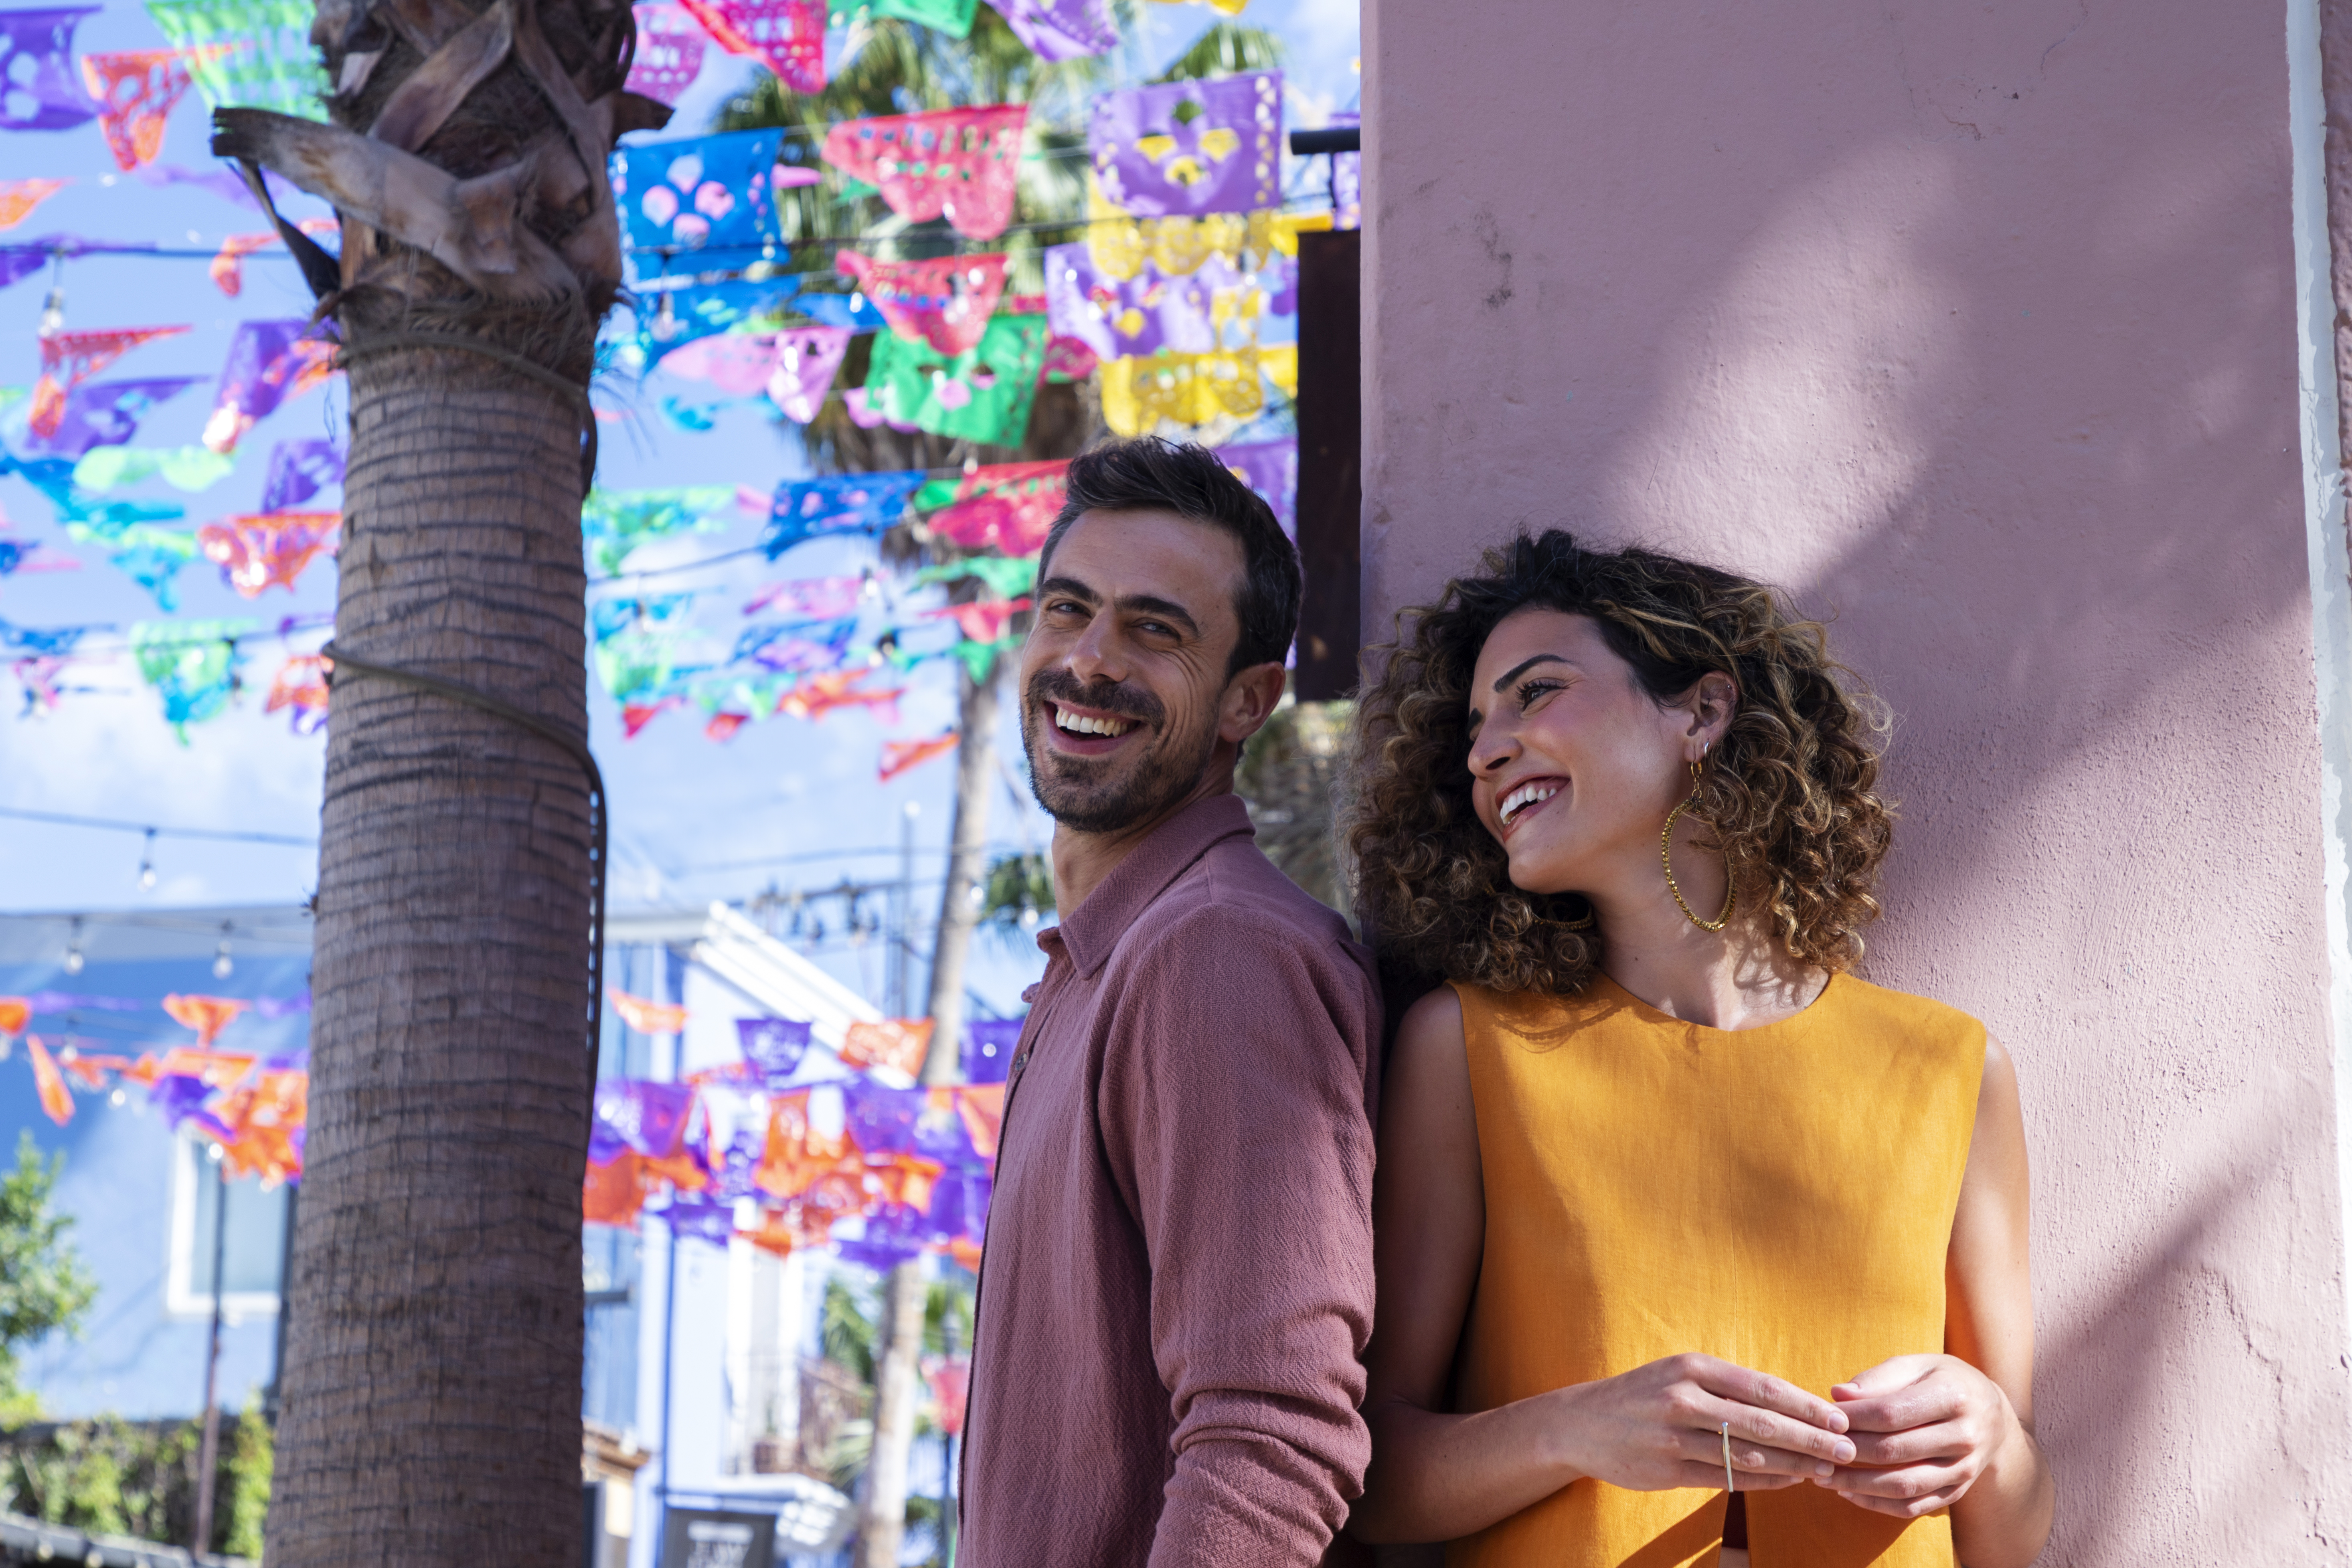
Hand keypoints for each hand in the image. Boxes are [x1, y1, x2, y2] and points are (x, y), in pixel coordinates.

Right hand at [1554, 1352, 1856, 1493]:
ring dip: (1794, 1465)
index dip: (1806, 1406)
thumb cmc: (1644, 1394)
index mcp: (1693, 1368)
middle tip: (1847, 1450)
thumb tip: (1791, 1405)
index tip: (1839, 1420)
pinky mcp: (1667, 1469)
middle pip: (1763, 1422)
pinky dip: (1764, 1482)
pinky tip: (1789, 1482)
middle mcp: (1684, 1398)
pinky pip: (1727, 1479)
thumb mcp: (1681, 1374)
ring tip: (1826, 1470)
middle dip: (1810, 1439)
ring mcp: (1674, 1436)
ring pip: (1748, 1455)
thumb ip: (1729, 1387)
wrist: (1581, 1423)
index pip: (1763, 1388)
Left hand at [1824, 1354, 2018, 1517]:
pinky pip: (1915, 1506)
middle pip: (1894, 1451)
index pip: (1891, 1413)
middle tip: (1815, 1450)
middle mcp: (1964, 1436)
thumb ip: (1878, 1378)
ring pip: (1904, 1485)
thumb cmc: (1943, 1381)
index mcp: (1952, 1397)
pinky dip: (1879, 1505)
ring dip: (1858, 1484)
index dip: (1852, 1418)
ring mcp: (1964, 1469)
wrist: (1992, 1413)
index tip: (1822, 1418)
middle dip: (1848, 1452)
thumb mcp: (1916, 1365)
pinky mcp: (1959, 1491)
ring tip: (1823, 1477)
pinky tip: (1850, 1493)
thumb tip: (1838, 1395)